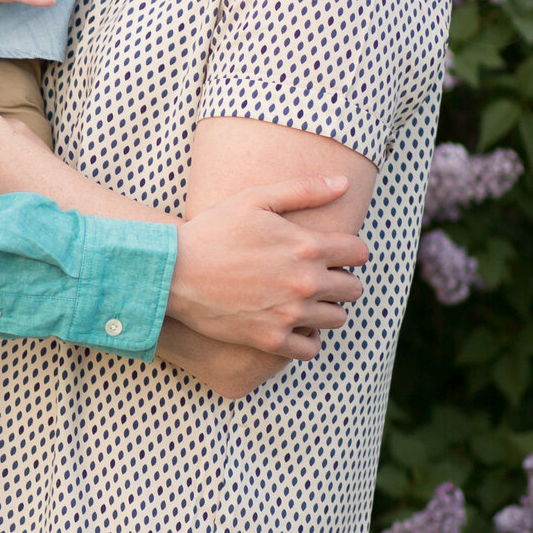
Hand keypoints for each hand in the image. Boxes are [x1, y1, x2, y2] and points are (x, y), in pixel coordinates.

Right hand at [169, 177, 370, 358]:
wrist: (173, 271)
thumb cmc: (212, 230)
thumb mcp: (254, 199)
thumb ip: (303, 189)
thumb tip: (344, 183)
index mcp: (306, 246)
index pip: (359, 252)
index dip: (350, 250)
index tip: (333, 251)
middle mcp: (305, 282)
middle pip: (354, 288)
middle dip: (341, 279)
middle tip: (316, 275)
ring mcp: (290, 314)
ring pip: (337, 318)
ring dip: (326, 308)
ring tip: (304, 299)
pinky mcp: (272, 340)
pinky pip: (311, 349)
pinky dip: (306, 338)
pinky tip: (291, 323)